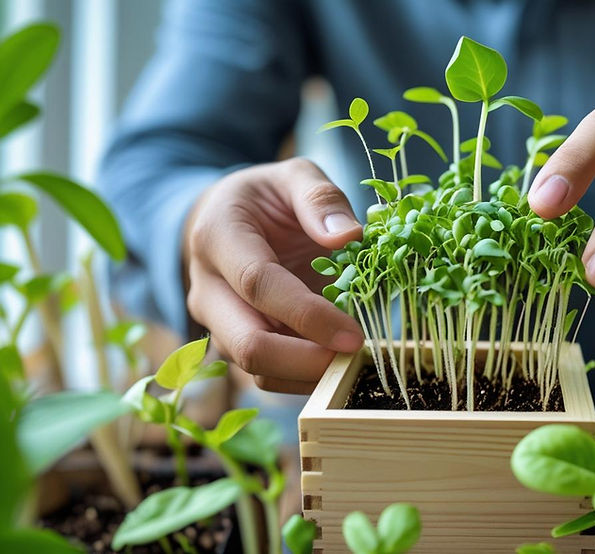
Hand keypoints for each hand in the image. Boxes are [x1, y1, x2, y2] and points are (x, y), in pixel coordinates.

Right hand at [184, 158, 364, 392]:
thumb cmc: (266, 199)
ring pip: (257, 370)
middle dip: (305, 362)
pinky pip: (269, 376)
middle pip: (247, 344)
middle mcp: (207, 289)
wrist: (225, 220)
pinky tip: (340, 363)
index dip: (307, 314)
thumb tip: (348, 236)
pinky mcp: (236, 344)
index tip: (354, 334)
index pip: (258, 285)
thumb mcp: (293, 176)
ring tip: (356, 361)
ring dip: (309, 376)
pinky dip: (305, 379)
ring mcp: (218, 323)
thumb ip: (320, 197)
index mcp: (217, 237)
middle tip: (357, 357)